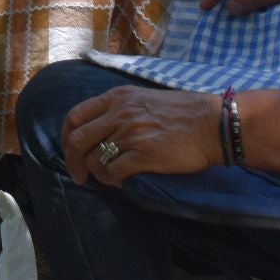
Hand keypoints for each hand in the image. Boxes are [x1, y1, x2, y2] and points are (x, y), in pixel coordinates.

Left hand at [62, 85, 220, 186]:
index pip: (75, 115)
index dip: (67, 137)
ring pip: (94, 158)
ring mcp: (130, 134)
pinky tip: (121, 182)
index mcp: (117, 97)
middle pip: (77, 139)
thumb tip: (101, 131)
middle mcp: (119, 113)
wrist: (213, 124)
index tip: (71, 151)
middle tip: (79, 176)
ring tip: (106, 179)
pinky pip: (113, 173)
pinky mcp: (143, 155)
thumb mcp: (144, 99)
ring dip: (95, 173)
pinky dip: (111, 181)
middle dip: (72, 161)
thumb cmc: (183, 112)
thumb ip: (120, 109)